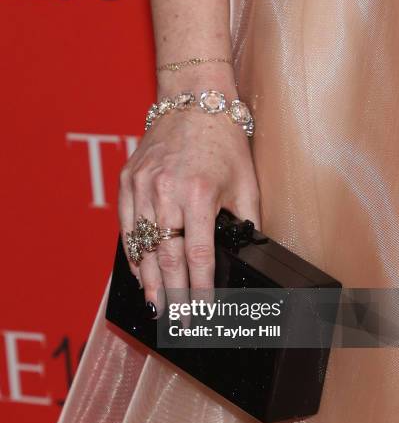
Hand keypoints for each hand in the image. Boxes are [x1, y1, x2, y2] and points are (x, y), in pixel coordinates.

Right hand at [118, 95, 259, 314]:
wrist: (195, 101)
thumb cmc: (224, 140)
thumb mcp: (246, 182)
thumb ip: (246, 221)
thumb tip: (246, 252)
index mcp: (199, 194)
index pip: (198, 256)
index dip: (200, 289)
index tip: (203, 310)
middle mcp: (166, 192)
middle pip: (167, 257)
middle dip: (173, 294)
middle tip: (178, 321)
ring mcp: (142, 186)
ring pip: (142, 245)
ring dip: (149, 280)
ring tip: (157, 306)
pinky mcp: (128, 180)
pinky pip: (126, 225)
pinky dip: (133, 252)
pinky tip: (139, 272)